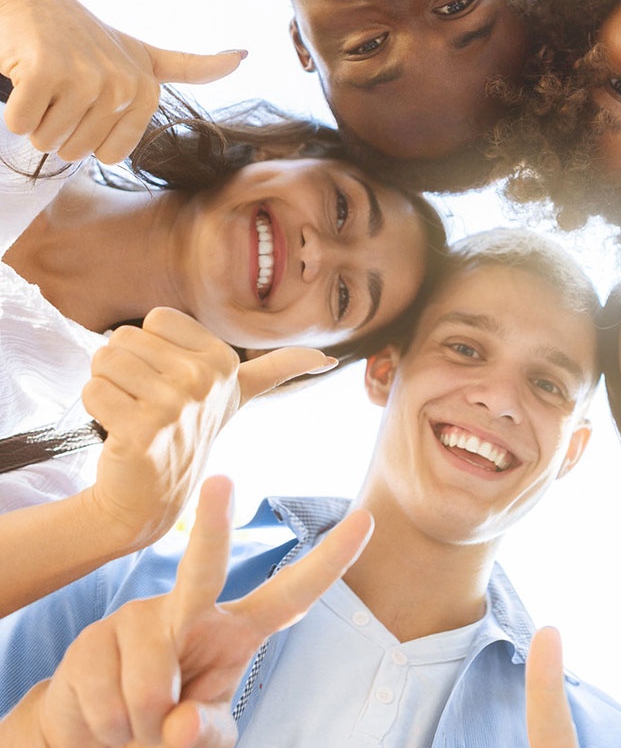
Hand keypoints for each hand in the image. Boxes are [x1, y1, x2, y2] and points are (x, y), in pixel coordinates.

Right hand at [0, 0, 245, 162]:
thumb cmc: (82, 36)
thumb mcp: (143, 53)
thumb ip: (189, 66)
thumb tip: (244, 56)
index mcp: (146, 90)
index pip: (111, 156)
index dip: (87, 136)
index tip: (86, 98)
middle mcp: (122, 84)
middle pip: (76, 151)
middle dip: (57, 127)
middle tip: (59, 86)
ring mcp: (85, 77)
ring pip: (48, 141)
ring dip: (35, 117)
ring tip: (44, 79)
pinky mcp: (45, 72)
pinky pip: (22, 124)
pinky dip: (15, 109)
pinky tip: (23, 74)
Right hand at [29, 476, 372, 747]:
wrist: (96, 738)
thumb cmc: (165, 725)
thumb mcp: (202, 735)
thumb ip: (204, 733)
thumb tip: (180, 723)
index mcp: (236, 628)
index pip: (292, 593)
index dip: (331, 561)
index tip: (367, 519)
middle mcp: (189, 609)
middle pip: (204, 568)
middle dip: (212, 526)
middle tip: (220, 481)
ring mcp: (139, 617)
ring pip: (150, 682)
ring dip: (139, 726)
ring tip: (133, 723)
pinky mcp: (92, 638)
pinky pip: (107, 698)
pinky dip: (105, 727)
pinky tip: (103, 718)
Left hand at [82, 307, 336, 551]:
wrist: (149, 500)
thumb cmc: (187, 434)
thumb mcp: (239, 396)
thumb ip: (280, 369)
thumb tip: (328, 359)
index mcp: (224, 362)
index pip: (156, 319)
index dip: (151, 348)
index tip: (169, 382)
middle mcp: (204, 380)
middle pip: (125, 337)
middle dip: (123, 368)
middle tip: (143, 402)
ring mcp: (175, 406)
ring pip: (105, 361)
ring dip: (106, 388)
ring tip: (130, 415)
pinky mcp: (142, 430)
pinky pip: (94, 391)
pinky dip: (94, 410)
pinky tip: (116, 433)